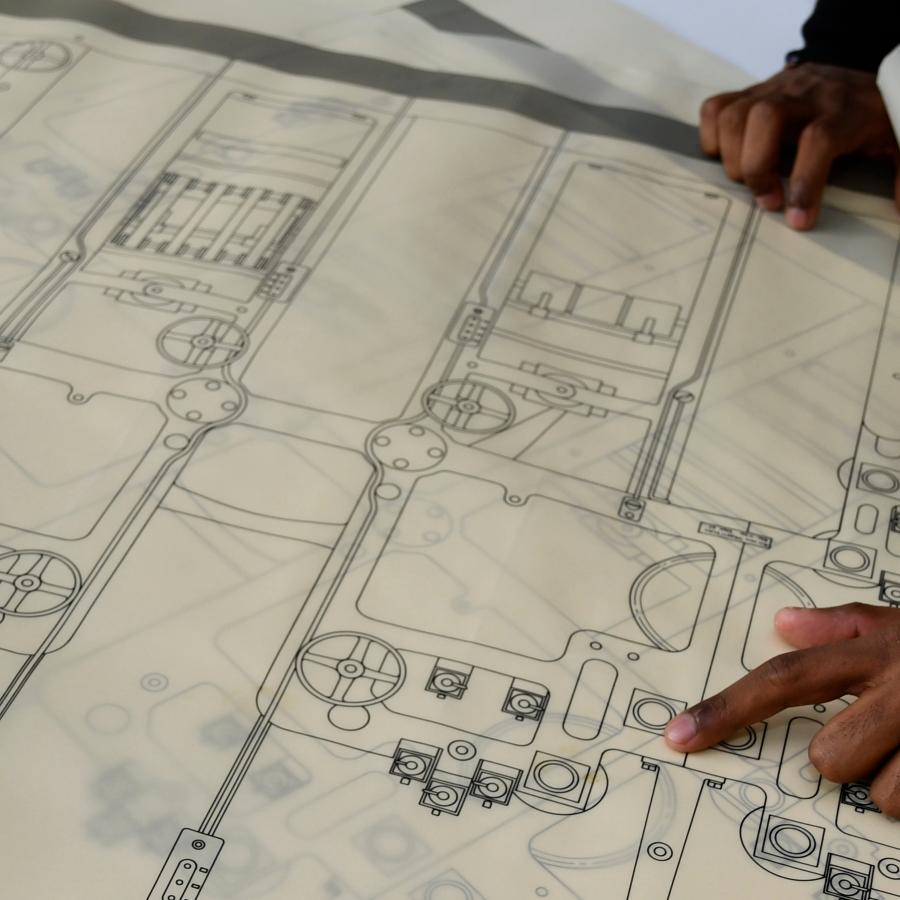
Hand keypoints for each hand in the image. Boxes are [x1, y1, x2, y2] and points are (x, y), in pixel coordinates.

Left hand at [664, 603, 899, 813]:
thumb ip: (842, 624)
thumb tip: (784, 622)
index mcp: (873, 652)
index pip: (782, 679)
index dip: (727, 708)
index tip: (680, 734)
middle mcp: (896, 691)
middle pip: (824, 755)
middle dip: (845, 752)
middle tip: (880, 730)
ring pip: (870, 790)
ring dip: (884, 776)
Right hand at [700, 63, 898, 229]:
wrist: (856, 80)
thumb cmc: (869, 120)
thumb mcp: (896, 143)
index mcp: (842, 110)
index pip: (818, 139)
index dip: (805, 182)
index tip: (799, 220)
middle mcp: (803, 96)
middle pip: (765, 117)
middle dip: (756, 166)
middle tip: (767, 200)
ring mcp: (772, 92)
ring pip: (736, 114)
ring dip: (732, 156)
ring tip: (747, 181)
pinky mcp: (750, 94)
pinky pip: (716, 108)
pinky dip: (712, 136)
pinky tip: (728, 155)